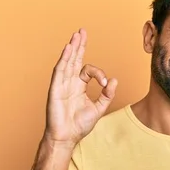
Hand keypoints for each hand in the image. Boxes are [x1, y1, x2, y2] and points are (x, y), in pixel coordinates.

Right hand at [43, 29, 117, 146]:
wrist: (67, 137)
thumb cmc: (79, 125)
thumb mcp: (99, 108)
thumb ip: (107, 94)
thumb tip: (114, 80)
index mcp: (78, 86)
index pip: (88, 70)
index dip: (98, 73)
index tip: (105, 83)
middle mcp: (69, 83)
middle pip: (74, 59)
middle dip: (79, 45)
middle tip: (82, 31)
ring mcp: (61, 85)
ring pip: (66, 62)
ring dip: (71, 48)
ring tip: (76, 35)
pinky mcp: (55, 89)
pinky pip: (59, 71)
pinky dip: (64, 60)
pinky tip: (68, 49)